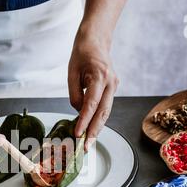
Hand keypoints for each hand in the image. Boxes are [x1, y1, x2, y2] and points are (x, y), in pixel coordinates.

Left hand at [68, 29, 118, 150]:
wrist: (97, 39)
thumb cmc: (81, 53)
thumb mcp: (71, 72)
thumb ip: (75, 94)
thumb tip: (79, 113)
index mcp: (100, 76)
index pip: (91, 104)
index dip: (84, 121)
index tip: (77, 134)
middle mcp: (111, 83)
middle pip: (103, 112)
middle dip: (94, 131)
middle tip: (86, 147)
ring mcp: (114, 86)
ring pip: (106, 112)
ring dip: (97, 128)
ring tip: (88, 143)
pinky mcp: (113, 88)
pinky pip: (105, 107)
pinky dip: (98, 119)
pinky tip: (91, 130)